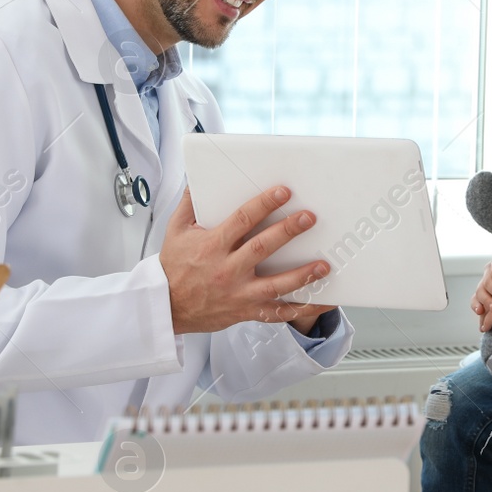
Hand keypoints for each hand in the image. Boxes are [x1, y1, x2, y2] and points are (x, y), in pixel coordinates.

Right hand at [161, 186, 329, 334]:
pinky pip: (279, 312)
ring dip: (302, 275)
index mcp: (212, 246)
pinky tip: (322, 302)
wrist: (166, 306)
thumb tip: (197, 178)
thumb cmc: (174, 266)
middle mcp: (227, 270)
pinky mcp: (246, 311)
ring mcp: (239, 293)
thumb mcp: (175, 230)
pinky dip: (302, 309)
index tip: (283, 192)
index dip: (264, 204)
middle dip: (287, 231)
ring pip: (276, 285)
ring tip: (324, 264)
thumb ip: (189, 203)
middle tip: (309, 218)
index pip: (242, 220)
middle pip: (262, 248)